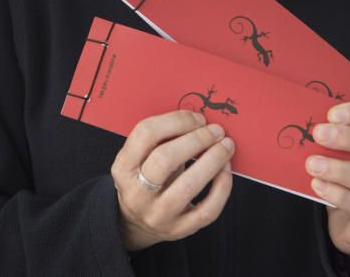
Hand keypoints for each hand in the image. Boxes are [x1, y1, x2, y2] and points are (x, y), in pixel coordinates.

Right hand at [111, 109, 234, 251]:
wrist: (136, 221)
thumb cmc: (144, 178)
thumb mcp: (140, 157)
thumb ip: (160, 138)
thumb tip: (197, 120)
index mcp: (123, 168)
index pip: (145, 134)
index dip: (176, 121)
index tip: (197, 118)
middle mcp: (136, 193)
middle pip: (165, 159)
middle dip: (196, 139)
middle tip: (216, 130)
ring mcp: (157, 215)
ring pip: (188, 186)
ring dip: (213, 160)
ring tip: (226, 146)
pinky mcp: (179, 230)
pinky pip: (207, 210)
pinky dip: (222, 187)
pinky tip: (225, 170)